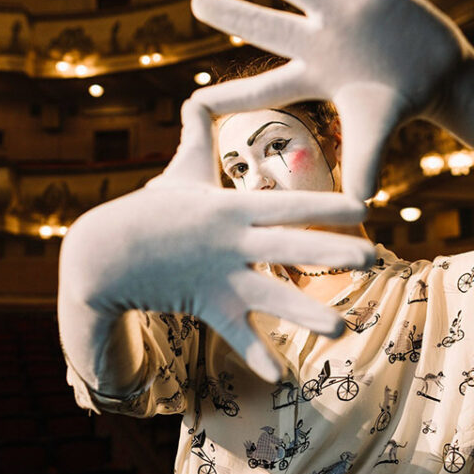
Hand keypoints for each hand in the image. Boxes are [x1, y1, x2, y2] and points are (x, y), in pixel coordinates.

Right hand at [58, 101, 375, 382]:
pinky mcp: (205, 303)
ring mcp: (219, 275)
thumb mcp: (179, 170)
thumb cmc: (148, 210)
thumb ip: (197, 134)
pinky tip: (281, 377)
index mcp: (231, 207)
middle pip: (287, 246)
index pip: (286, 203)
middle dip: (330, 251)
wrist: (100, 253)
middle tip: (373, 258)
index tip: (364, 206)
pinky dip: (254, 355)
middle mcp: (231, 241)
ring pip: (268, 296)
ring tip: (341, 327)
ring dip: (305, 312)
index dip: (325, 205)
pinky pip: (232, 333)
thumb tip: (196, 96)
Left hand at [190, 0, 473, 200]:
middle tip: (195, 0)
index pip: (263, 88)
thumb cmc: (400, 104)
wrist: (436, 72)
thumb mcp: (377, 132)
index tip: (194, 100)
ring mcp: (337, 9)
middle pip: (264, 26)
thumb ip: (364, 166)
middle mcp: (316, 40)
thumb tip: (358, 210)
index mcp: (311, 75)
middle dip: (230, 15)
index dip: (231, 95)